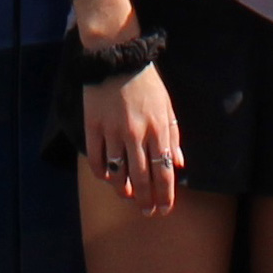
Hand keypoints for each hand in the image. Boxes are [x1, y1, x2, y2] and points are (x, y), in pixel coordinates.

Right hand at [83, 61, 182, 216]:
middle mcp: (136, 134)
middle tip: (147, 212)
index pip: (164, 170)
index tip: (165, 209)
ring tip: (128, 198)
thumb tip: (179, 164)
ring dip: (124, 190)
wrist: (118, 60)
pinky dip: (103, 174)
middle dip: (146, 199)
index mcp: (159, 128)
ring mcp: (113, 132)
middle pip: (142, 176)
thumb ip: (174, 136)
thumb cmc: (147, 83)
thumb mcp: (168, 106)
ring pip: (118, 173)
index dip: (165, 193)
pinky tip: (109, 178)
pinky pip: (98, 159)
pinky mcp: (93, 128)